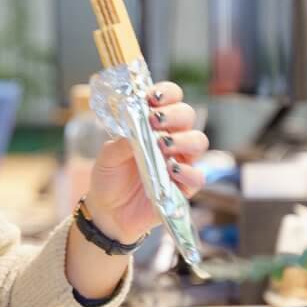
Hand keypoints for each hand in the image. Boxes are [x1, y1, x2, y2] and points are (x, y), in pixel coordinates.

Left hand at [85, 81, 207, 242]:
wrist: (108, 212)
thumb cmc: (109, 178)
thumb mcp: (107, 157)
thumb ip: (121, 142)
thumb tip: (137, 129)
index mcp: (154, 125)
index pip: (171, 99)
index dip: (166, 93)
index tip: (152, 98)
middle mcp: (171, 139)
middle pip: (188, 115)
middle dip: (174, 114)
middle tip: (155, 121)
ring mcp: (180, 162)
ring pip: (199, 141)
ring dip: (183, 140)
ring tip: (163, 146)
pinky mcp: (183, 187)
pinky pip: (198, 176)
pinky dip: (187, 172)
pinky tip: (170, 171)